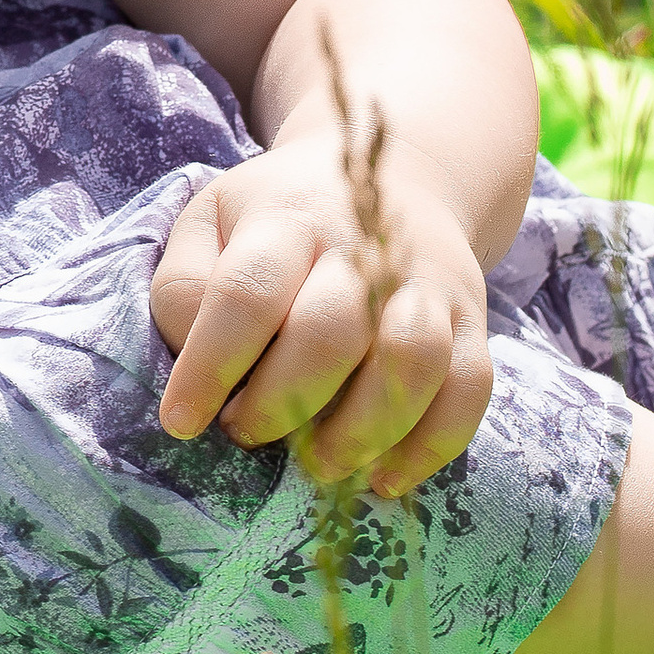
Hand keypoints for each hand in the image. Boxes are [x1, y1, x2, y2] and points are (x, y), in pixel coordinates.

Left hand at [149, 139, 493, 497]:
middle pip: (331, 333)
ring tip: (316, 465)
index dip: (210, 367)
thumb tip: (192, 363)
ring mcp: (427, 282)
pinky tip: (383, 477)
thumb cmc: (280, 220)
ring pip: (411, 363)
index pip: (246, 294)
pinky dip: (429, 447)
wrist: (398, 176)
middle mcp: (364, 246)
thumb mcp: (212, 222)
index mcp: (285, 218)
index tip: (181, 421)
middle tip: (248, 433)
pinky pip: (469, 392)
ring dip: (360, 432)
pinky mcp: (472, 320)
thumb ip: (184, 287)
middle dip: (282, 404)